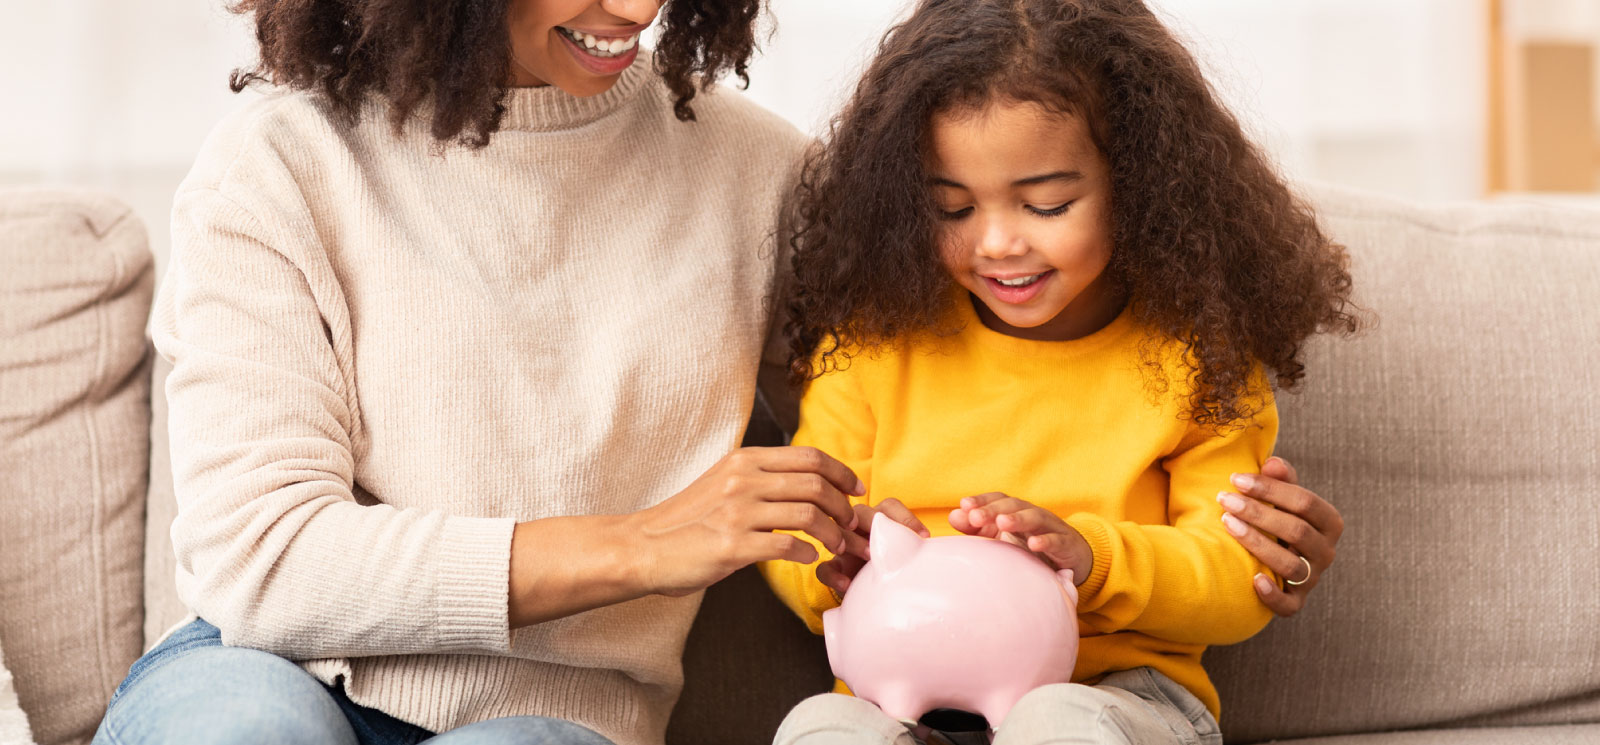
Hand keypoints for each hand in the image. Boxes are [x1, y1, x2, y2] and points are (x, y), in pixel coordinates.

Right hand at [628, 447, 868, 596]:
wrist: (644, 547)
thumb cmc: (688, 519)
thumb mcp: (723, 481)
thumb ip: (761, 476)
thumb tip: (807, 481)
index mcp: (744, 460)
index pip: (810, 456)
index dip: (841, 472)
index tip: (856, 489)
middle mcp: (742, 480)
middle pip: (815, 484)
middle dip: (843, 506)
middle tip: (850, 523)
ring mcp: (737, 513)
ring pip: (808, 515)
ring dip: (831, 533)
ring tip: (835, 545)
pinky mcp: (731, 547)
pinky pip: (787, 546)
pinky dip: (807, 553)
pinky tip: (808, 558)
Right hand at [815, 498, 928, 596]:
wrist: (872, 596)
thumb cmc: (896, 569)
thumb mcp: (909, 556)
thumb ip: (919, 549)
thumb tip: (942, 550)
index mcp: (881, 518)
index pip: (889, 506)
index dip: (905, 517)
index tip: (923, 536)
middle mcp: (860, 526)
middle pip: (863, 512)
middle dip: (874, 523)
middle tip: (888, 543)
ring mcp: (843, 545)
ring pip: (840, 533)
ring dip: (854, 544)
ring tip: (870, 560)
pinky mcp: (833, 567)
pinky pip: (825, 567)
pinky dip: (834, 575)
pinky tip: (847, 585)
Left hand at [948, 492, 1091, 584]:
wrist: (1072, 558)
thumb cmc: (1030, 545)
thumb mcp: (1002, 537)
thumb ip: (977, 528)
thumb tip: (954, 515)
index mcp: (1015, 511)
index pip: (997, 499)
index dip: (982, 500)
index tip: (964, 505)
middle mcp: (1032, 514)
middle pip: (1013, 505)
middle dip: (993, 510)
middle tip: (975, 517)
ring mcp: (1050, 527)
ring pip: (1034, 517)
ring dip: (1018, 519)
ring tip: (1002, 523)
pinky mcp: (1066, 544)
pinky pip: (1056, 540)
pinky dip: (1045, 541)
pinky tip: (1033, 545)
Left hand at [1217, 456, 1344, 616]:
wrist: (1273, 555)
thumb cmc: (1277, 518)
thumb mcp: (1282, 497)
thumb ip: (1280, 479)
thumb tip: (1272, 463)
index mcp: (1329, 522)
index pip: (1305, 503)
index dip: (1270, 489)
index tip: (1235, 479)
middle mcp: (1326, 552)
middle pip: (1297, 531)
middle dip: (1258, 512)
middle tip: (1224, 499)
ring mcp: (1312, 578)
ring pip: (1291, 565)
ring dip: (1257, 544)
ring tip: (1227, 524)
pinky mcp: (1296, 601)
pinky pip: (1289, 605)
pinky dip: (1273, 595)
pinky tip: (1252, 578)